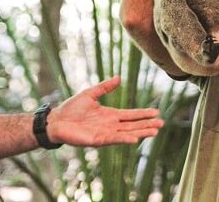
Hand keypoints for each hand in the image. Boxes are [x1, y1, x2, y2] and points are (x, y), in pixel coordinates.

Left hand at [46, 76, 163, 146]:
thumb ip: (105, 87)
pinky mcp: (98, 140)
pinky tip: (135, 139)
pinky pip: (114, 139)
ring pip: (127, 133)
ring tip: (154, 132)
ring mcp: (105, 133)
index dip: (143, 114)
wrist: (57, 120)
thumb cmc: (71, 108)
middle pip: (133, 125)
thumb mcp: (90, 93)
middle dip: (147, 124)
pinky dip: (124, 139)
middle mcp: (110, 125)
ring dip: (141, 132)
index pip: (130, 115)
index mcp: (110, 114)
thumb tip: (119, 78)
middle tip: (162, 123)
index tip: (156, 112)